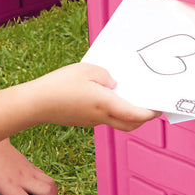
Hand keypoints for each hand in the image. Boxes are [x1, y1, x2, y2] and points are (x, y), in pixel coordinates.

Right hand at [29, 63, 160, 130]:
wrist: (35, 104)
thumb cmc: (60, 84)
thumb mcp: (86, 70)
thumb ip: (106, 76)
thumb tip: (114, 84)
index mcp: (106, 104)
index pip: (136, 114)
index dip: (150, 112)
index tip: (159, 107)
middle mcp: (101, 117)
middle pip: (130, 124)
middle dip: (143, 118)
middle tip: (150, 106)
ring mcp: (91, 121)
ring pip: (117, 121)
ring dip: (127, 113)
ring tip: (128, 96)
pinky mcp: (82, 120)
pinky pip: (103, 117)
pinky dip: (111, 110)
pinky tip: (105, 95)